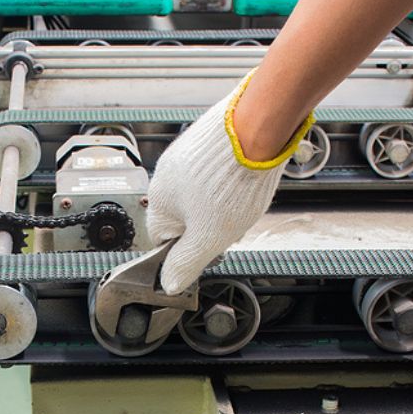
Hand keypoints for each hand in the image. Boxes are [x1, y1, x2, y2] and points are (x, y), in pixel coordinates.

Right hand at [146, 73, 313, 294]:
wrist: (254, 129)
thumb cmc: (229, 181)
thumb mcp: (208, 237)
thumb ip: (186, 263)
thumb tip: (170, 284)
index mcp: (158, 201)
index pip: (163, 239)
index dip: (186, 249)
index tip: (206, 250)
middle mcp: (166, 176)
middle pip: (185, 216)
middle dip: (209, 226)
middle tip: (230, 227)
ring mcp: (185, 155)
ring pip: (202, 195)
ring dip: (221, 204)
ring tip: (242, 202)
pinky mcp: (206, 142)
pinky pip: (214, 173)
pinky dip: (229, 181)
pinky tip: (245, 181)